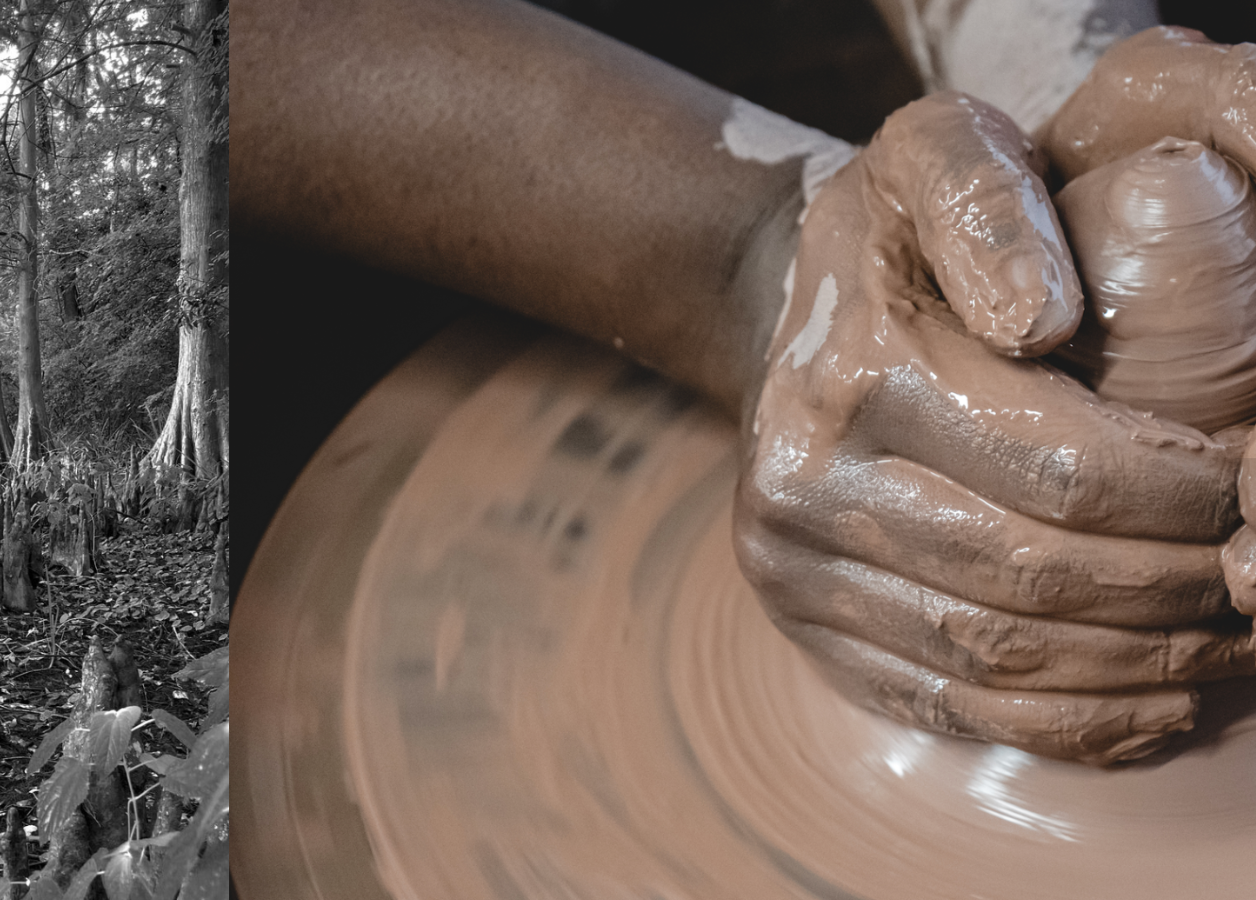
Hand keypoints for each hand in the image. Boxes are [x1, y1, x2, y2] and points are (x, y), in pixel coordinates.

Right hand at [735, 91, 1253, 765]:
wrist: (781, 312)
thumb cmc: (894, 234)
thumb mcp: (938, 155)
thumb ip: (990, 204)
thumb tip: (1040, 322)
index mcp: (853, 374)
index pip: (1061, 467)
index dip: (1184, 495)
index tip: (1249, 484)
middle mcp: (803, 483)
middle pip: (1032, 576)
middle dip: (1173, 590)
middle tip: (1252, 575)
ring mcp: (792, 567)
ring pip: (995, 656)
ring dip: (1135, 668)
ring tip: (1222, 644)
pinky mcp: (801, 625)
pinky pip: (948, 705)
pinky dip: (1065, 723)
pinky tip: (1149, 705)